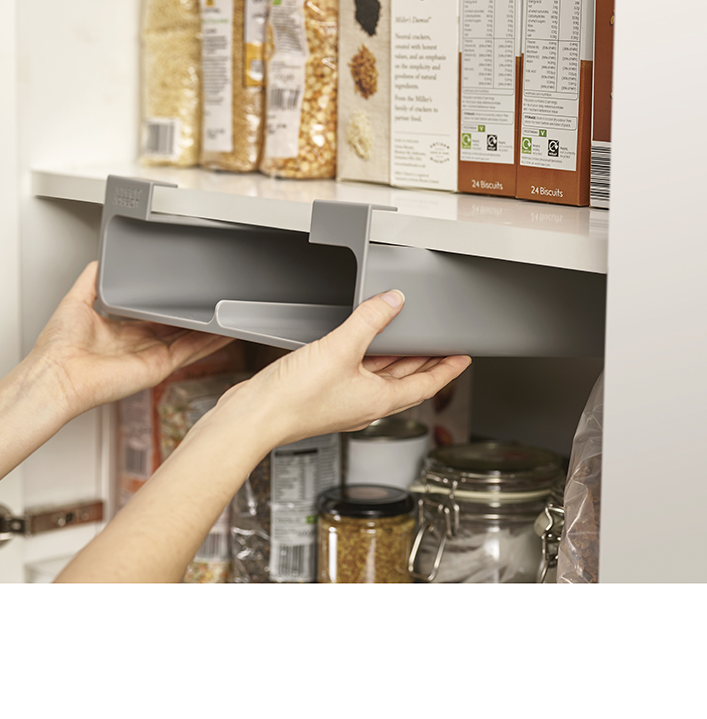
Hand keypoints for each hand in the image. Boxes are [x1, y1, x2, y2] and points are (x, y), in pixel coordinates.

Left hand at [29, 261, 233, 417]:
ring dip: (209, 329)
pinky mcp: (158, 367)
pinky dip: (209, 342)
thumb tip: (99, 260)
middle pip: (175, 328)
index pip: (152, 316)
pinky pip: (190, 352)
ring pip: (188, 340)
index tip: (184, 292)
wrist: (57, 375)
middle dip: (194, 316)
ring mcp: (150, 357)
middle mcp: (138, 345)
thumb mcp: (76, 300)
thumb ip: (92, 279)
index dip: (169, 305)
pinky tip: (225, 332)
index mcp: (120, 331)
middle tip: (213, 300)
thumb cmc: (58, 348)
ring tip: (230, 315)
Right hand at [212, 289, 471, 448]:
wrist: (255, 415)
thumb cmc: (294, 399)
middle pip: (405, 381)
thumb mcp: (339, 350)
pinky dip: (367, 356)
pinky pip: (356, 371)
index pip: (425, 385)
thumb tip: (393, 302)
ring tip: (409, 339)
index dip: (447, 370)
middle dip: (425, 362)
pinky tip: (360, 343)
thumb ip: (368, 322)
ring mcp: (343, 399)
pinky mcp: (324, 393)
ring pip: (380, 375)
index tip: (462, 359)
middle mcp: (364, 403)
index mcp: (378, 400)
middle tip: (442, 346)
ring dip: (397, 358)